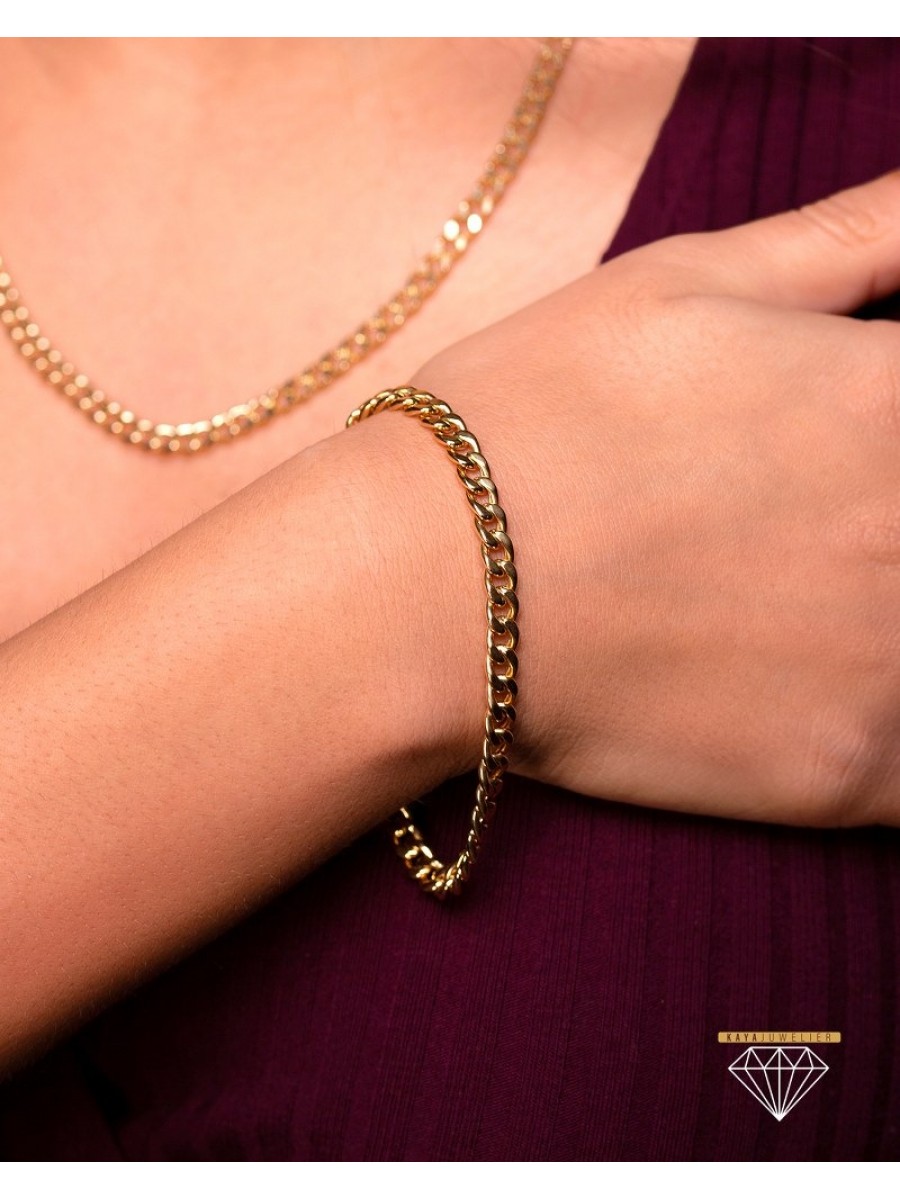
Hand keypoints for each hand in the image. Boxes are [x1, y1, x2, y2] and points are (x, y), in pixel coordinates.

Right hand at [413, 171, 899, 827]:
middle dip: (886, 518)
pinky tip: (801, 691)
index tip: (849, 443)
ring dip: (887, 621)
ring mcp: (896, 663)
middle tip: (795, 524)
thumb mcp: (688, 284)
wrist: (419, 590)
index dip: (896, 413)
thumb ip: (855, 235)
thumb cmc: (534, 419)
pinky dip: (882, 727)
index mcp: (899, 400)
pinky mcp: (847, 773)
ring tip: (788, 602)